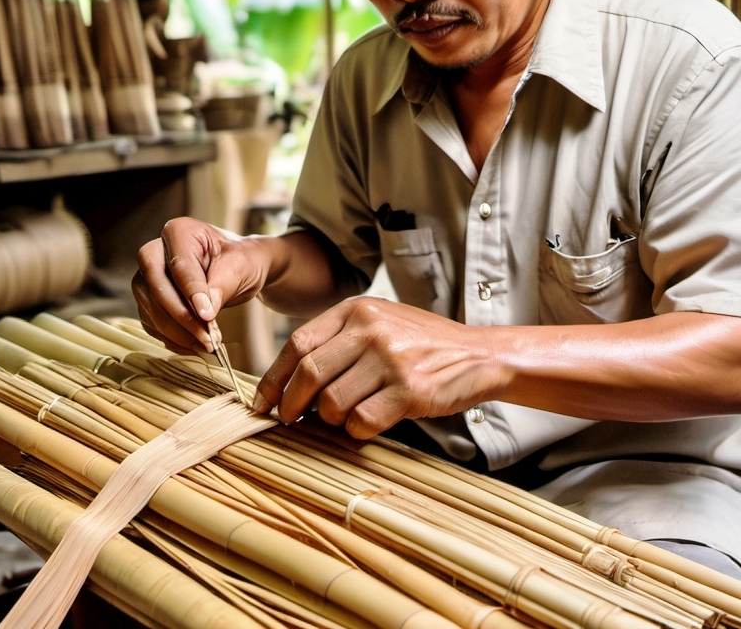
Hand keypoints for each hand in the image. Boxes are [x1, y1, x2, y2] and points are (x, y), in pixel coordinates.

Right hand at [132, 217, 271, 354]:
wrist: (238, 270)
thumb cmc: (240, 261)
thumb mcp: (241, 267)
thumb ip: (222, 286)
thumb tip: (205, 312)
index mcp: (179, 232)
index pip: (180, 266)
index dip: (192, 293)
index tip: (207, 315)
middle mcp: (155, 251)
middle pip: (157, 287)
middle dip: (182, 316)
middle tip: (206, 338)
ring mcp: (146, 276)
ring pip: (151, 308)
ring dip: (177, 332)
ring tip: (205, 345)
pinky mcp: (147, 299)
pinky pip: (151, 321)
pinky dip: (172, 337)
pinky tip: (193, 346)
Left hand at [253, 298, 503, 438]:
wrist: (478, 355)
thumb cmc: (422, 344)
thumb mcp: (380, 322)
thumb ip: (339, 340)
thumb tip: (289, 380)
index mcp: (357, 309)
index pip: (298, 342)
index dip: (273, 377)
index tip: (262, 401)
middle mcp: (371, 330)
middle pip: (308, 373)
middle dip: (291, 404)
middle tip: (289, 420)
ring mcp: (390, 359)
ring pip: (332, 403)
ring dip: (331, 420)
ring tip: (345, 417)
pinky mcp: (408, 391)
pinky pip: (362, 421)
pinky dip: (358, 431)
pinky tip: (370, 423)